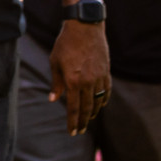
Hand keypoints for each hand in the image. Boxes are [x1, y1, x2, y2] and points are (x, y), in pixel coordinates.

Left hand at [49, 20, 109, 134]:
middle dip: (83, 121)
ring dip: (93, 112)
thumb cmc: (65, 44)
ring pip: (98, 101)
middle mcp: (88, 82)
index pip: (74, 108)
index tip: (72, 132)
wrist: (85, 29)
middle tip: (80, 131)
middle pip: (87, 108)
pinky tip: (100, 105)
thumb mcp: (55, 62)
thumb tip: (54, 99)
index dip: (73, 121)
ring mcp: (99, 78)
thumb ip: (56, 83)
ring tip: (88, 119)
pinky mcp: (106, 72)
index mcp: (73, 81)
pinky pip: (106, 91)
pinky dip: (103, 100)